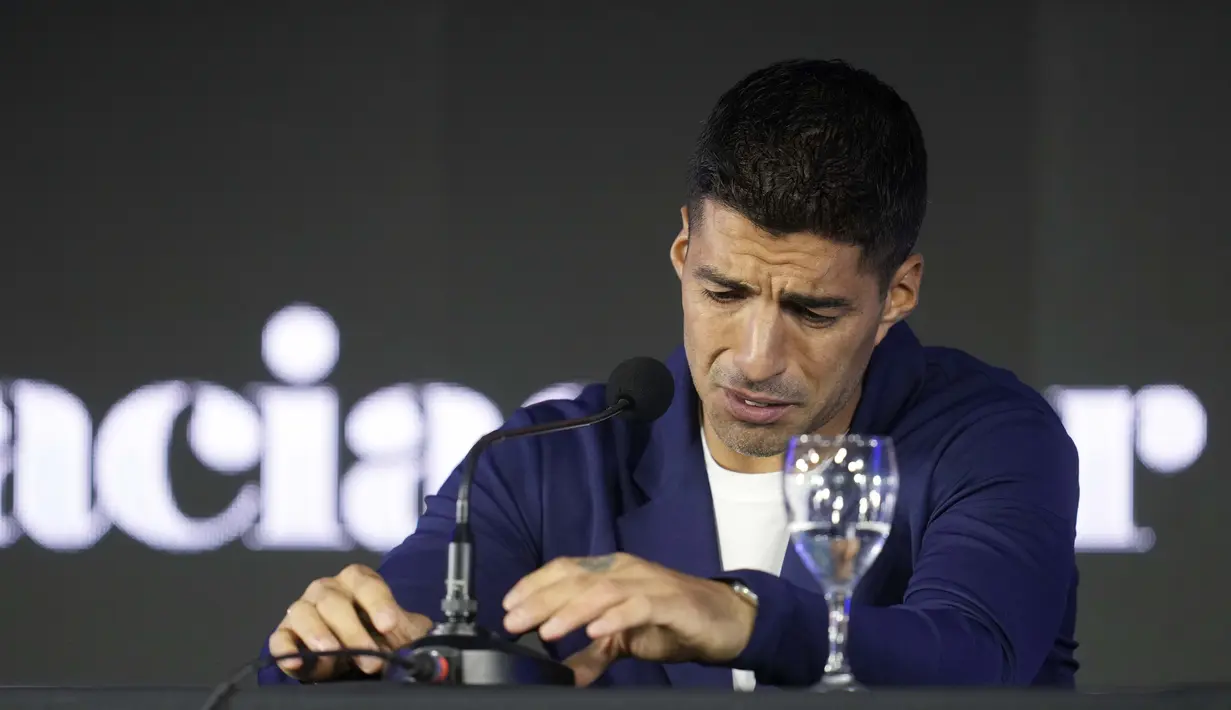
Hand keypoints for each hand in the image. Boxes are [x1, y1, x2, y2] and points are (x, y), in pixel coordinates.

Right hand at [269, 564, 432, 679]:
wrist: (357, 657)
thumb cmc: (377, 636)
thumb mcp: (400, 632)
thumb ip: (410, 631)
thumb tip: (427, 641)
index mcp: (357, 582)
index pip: (365, 583)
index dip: (378, 602)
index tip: (389, 624)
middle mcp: (327, 591)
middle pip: (334, 601)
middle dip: (353, 630)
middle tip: (370, 657)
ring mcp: (303, 610)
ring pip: (304, 613)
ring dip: (319, 634)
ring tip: (332, 651)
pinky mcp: (285, 634)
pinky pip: (280, 639)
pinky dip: (287, 649)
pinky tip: (298, 660)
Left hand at [501, 553, 755, 685]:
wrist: (725, 619)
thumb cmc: (672, 620)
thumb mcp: (626, 639)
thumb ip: (596, 653)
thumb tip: (567, 674)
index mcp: (611, 573)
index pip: (565, 570)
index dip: (534, 584)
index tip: (508, 605)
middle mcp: (625, 571)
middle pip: (576, 580)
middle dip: (541, 600)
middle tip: (514, 621)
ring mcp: (648, 583)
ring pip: (602, 590)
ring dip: (570, 610)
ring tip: (547, 630)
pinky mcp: (669, 601)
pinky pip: (638, 606)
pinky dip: (614, 618)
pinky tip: (595, 631)